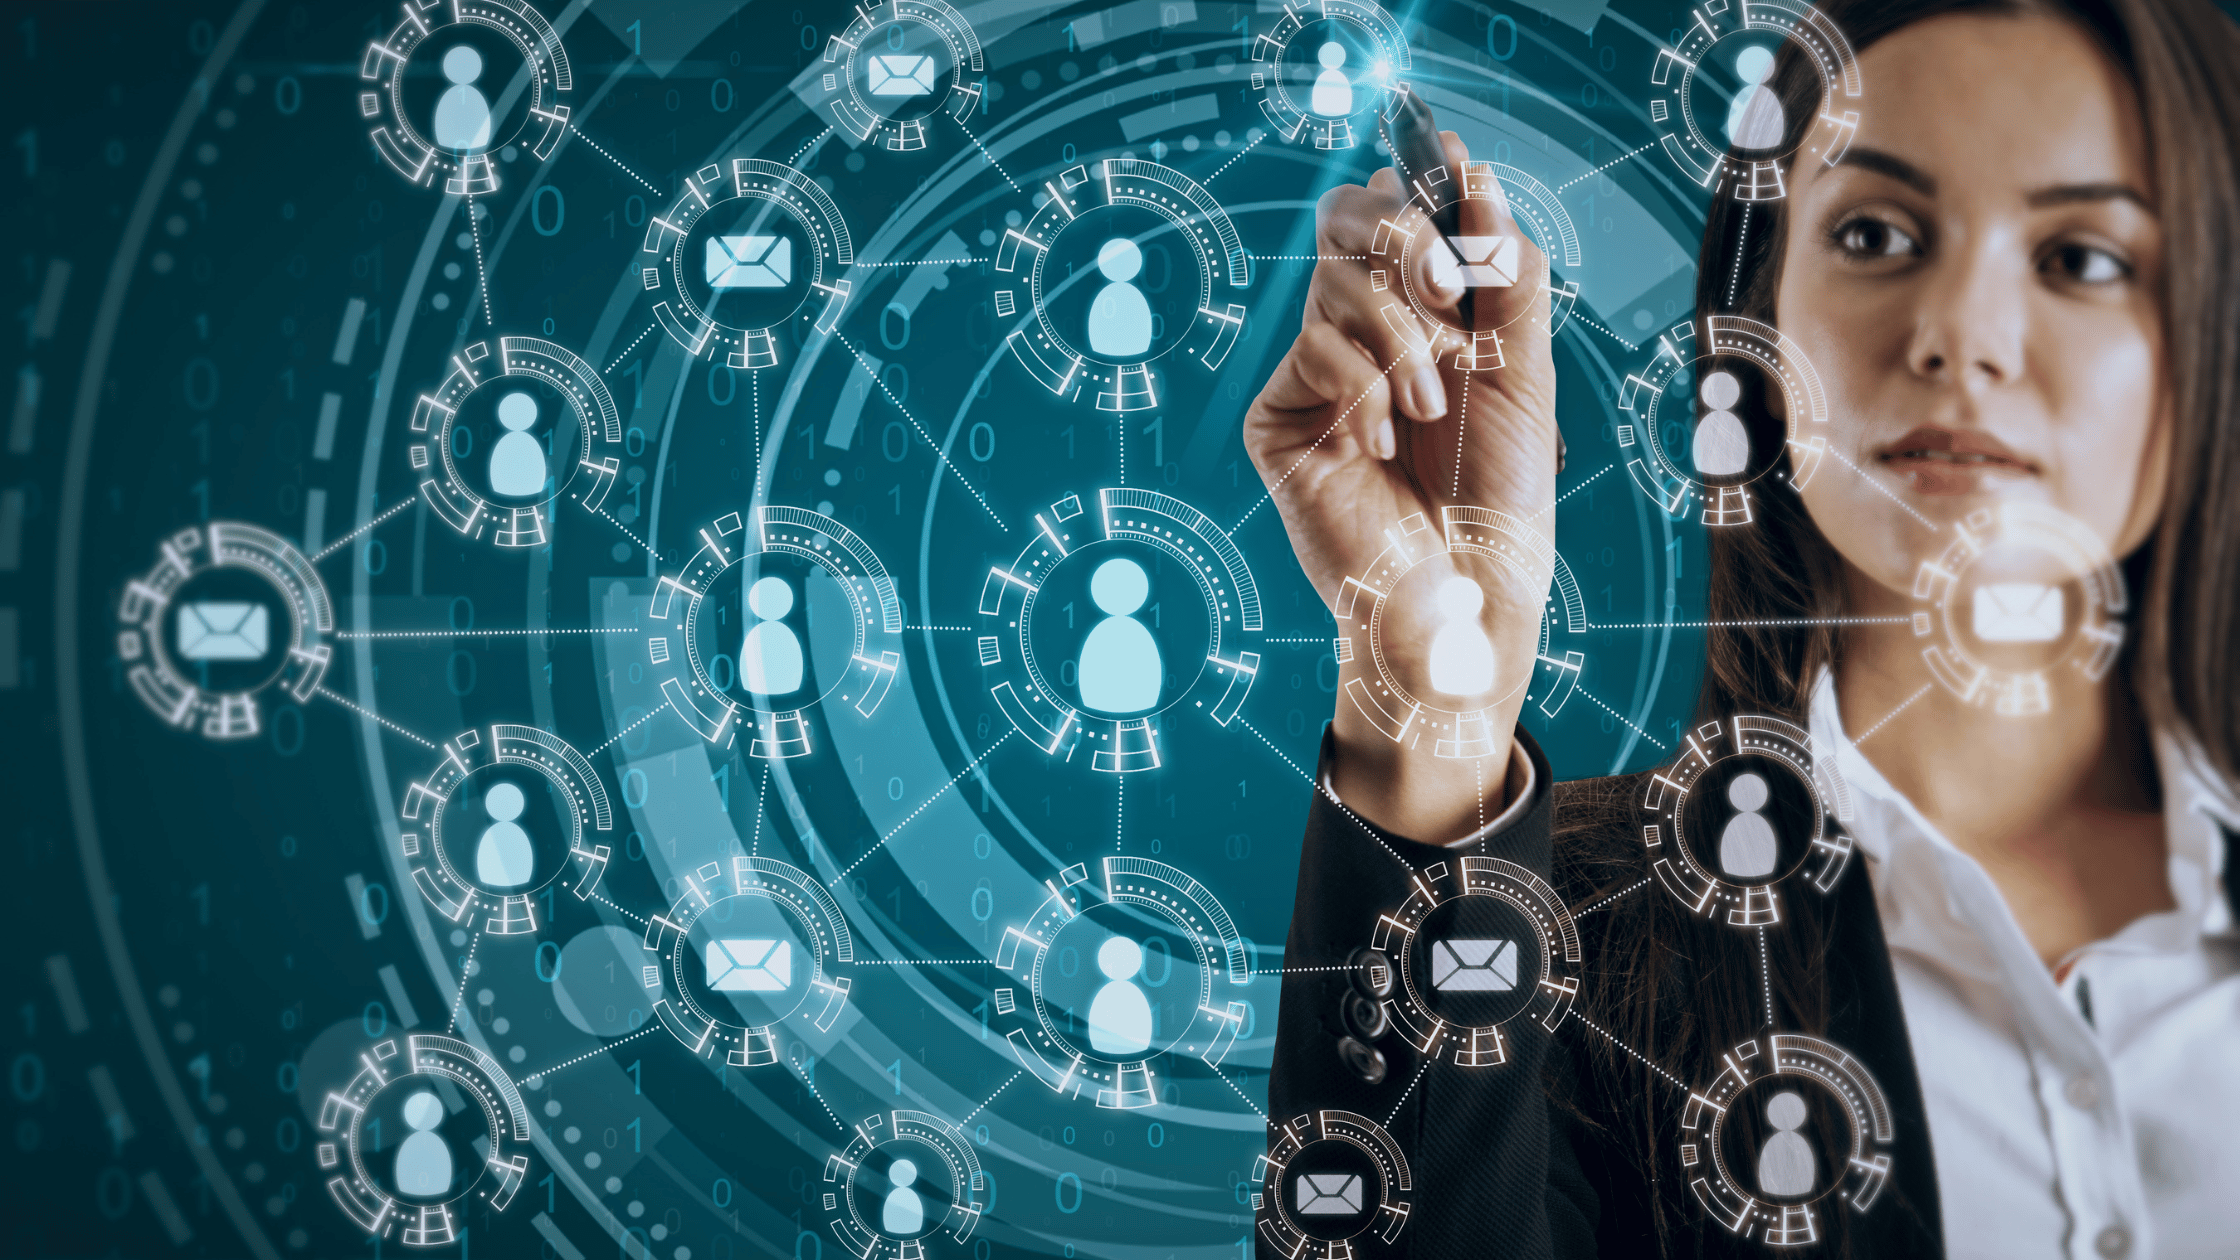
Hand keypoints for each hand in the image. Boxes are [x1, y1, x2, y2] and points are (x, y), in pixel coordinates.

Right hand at [1243, 131, 1562, 839]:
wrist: (1467, 593)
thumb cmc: (1500, 497)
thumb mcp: (1525, 370)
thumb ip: (1504, 274)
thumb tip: (1477, 175)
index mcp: (1420, 312)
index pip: (1397, 212)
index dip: (1419, 180)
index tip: (1455, 167)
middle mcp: (1362, 332)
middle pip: (1346, 219)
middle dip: (1403, 236)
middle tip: (1444, 286)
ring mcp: (1317, 374)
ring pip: (1332, 281)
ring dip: (1398, 333)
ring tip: (1432, 402)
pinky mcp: (1279, 421)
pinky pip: (1311, 351)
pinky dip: (1361, 385)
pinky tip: (1385, 440)